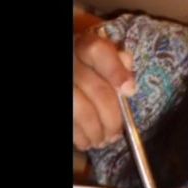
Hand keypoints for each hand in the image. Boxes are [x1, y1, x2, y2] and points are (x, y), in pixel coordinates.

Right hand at [73, 29, 135, 150]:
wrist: (71, 73)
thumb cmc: (89, 68)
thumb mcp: (103, 59)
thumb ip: (118, 65)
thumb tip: (129, 84)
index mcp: (85, 46)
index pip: (98, 52)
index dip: (116, 72)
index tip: (130, 91)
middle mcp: (71, 60)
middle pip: (97, 90)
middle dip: (111, 116)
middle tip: (116, 134)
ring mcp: (64, 83)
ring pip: (81, 110)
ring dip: (96, 130)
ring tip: (103, 141)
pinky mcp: (58, 102)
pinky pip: (70, 122)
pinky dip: (79, 136)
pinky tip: (86, 142)